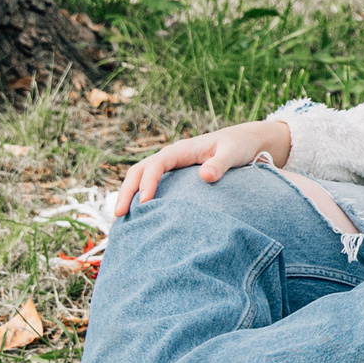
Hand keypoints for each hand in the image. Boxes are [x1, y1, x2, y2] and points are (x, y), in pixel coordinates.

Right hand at [113, 119, 291, 216]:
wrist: (244, 142)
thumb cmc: (238, 146)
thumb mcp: (233, 153)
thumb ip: (221, 163)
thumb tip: (206, 176)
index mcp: (181, 150)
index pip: (156, 165)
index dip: (148, 183)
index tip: (145, 203)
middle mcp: (171, 157)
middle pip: (139, 171)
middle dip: (127, 191)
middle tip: (119, 215)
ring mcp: (170, 167)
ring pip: (140, 178)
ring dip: (128, 196)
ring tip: (120, 220)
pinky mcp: (174, 177)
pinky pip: (151, 185)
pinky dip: (140, 198)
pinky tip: (138, 218)